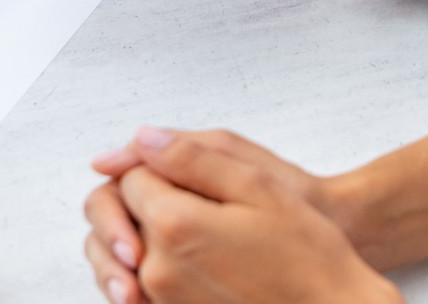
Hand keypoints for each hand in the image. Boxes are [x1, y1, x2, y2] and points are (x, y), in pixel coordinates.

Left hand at [82, 127, 398, 303]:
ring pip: (129, 252)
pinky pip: (143, 286)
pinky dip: (158, 266)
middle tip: (204, 202)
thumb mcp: (255, 184)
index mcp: (174, 225)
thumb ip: (190, 156)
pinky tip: (200, 262)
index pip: (132, 178)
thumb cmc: (304, 252)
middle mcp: (157, 269)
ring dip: (152, 233)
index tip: (198, 173)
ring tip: (205, 232)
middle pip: (124, 215)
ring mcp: (161, 301)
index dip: (162, 166)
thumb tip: (140, 139)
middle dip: (152, 198)